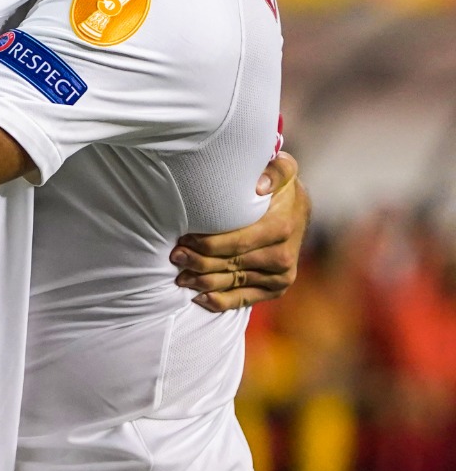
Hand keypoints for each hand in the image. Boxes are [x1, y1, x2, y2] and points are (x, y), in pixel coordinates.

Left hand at [170, 151, 306, 311]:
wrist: (298, 209)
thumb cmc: (279, 186)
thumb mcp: (282, 168)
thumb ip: (274, 170)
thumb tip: (260, 186)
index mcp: (281, 227)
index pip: (236, 242)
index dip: (205, 243)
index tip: (182, 239)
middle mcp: (283, 256)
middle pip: (230, 264)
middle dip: (198, 262)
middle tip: (174, 256)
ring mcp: (281, 275)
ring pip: (233, 283)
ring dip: (203, 282)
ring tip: (179, 276)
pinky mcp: (277, 288)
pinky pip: (245, 300)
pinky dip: (220, 302)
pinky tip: (200, 299)